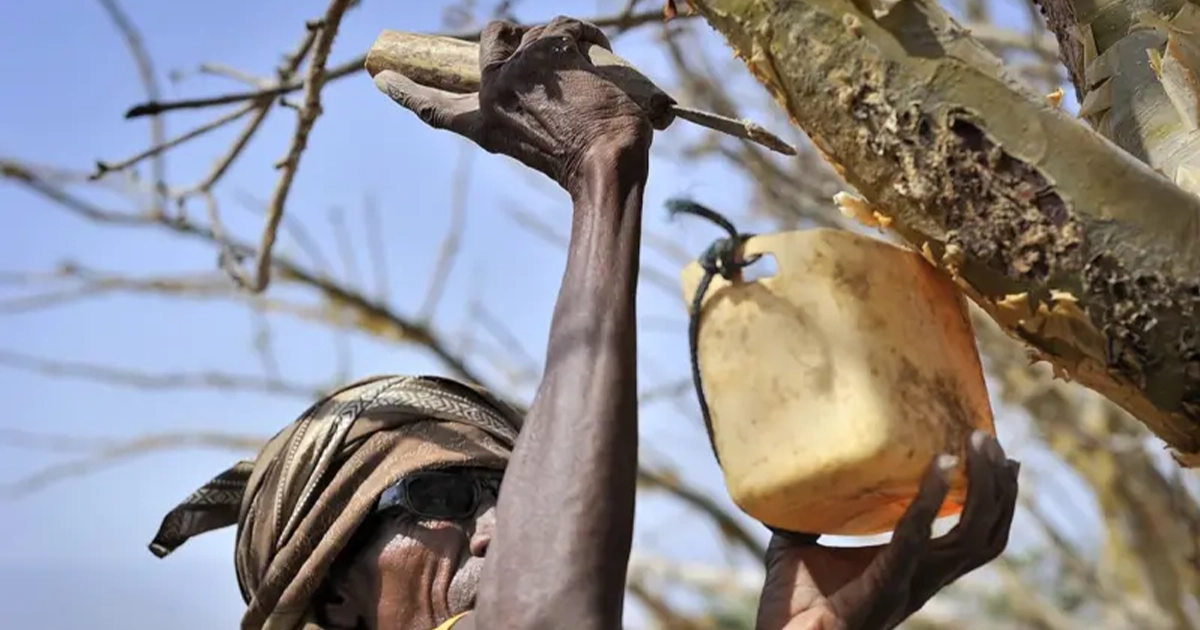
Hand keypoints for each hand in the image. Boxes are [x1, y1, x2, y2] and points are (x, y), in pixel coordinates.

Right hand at [375, 17, 658, 195]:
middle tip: (540, 49)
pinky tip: (600, 53)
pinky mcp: (549, 51)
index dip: (406, 91)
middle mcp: (492, 93)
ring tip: (588, 70)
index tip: (382, 77)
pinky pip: (565, 26)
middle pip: (491, 41)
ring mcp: (518, 68)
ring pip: (535, 30)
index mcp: (483, 127)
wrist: (605, 166)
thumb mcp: (537, 148)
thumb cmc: (583, 166)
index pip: (434, 108)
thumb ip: (523, 121)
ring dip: (561, 41)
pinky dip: (587, 35)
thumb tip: (543, 94)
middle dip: (514, 36)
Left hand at [755, 430, 1018, 629]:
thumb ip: (806, 516)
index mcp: (914, 569)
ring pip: (971, 539)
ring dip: (982, 489)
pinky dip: (931, 501)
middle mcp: (922, 578)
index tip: (994, 455)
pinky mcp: (884, 586)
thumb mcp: (801, 546)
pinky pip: (916, 539)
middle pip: (985, 535)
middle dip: (997, 488)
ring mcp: (908, 584)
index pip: (971, 536)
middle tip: (990, 440)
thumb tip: (792, 476)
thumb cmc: (790, 604)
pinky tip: (939, 467)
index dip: (991, 500)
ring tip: (978, 445)